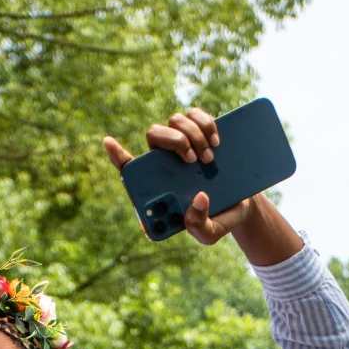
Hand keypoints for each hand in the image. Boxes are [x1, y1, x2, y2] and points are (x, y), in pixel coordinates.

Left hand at [104, 108, 257, 245]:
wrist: (240, 206)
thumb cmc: (217, 220)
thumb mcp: (209, 233)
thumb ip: (199, 225)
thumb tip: (198, 199)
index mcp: (158, 188)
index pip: (129, 169)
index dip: (117, 155)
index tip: (109, 141)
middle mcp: (164, 163)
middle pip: (154, 136)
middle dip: (173, 143)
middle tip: (192, 160)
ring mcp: (181, 144)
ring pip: (175, 122)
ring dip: (193, 135)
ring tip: (210, 159)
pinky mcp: (200, 132)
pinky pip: (195, 115)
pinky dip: (205, 123)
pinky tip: (215, 141)